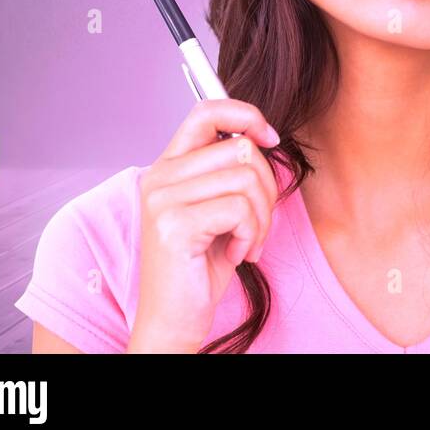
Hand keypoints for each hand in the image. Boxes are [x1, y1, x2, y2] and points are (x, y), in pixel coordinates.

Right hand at [127, 98, 280, 352]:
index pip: (206, 111)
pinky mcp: (174, 224)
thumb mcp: (219, 208)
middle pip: (241, 148)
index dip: (246, 115)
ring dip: (262, 216)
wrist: (174, 319)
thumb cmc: (201, 265)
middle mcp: (159, 177)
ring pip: (246, 177)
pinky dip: (251, 234)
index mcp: (168, 166)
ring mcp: (162, 199)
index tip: (270, 139)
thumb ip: (230, 170)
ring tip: (246, 241)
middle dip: (267, 187)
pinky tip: (235, 254)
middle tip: (256, 223)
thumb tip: (264, 138)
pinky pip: (240, 208)